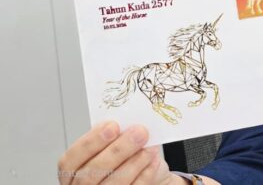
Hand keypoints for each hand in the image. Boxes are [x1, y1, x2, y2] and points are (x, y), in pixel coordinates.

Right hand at [57, 120, 174, 183]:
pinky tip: (154, 161)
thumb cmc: (122, 159)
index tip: (113, 126)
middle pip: (92, 172)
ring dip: (135, 162)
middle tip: (139, 132)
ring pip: (113, 183)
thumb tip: (124, 123)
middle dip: (118, 149)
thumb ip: (110, 137)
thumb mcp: (111, 145)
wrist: (142, 176)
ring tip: (150, 147)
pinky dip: (145, 175)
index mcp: (70, 172)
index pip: (69, 159)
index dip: (90, 142)